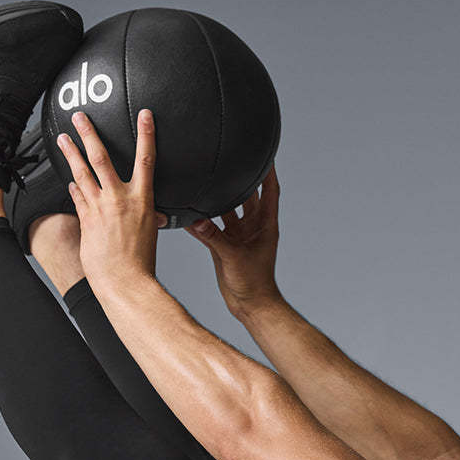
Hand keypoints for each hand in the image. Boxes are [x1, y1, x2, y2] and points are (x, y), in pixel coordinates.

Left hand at [57, 109, 168, 293]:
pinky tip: (68, 180)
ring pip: (81, 173)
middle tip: (80, 117)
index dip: (146, 134)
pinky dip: (73, 187)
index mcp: (142, 200)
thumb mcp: (151, 234)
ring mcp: (100, 208)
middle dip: (90, 134)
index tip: (144, 116)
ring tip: (62, 139)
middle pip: (101, 158)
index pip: (146, 160)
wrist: (124, 282)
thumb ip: (149, 217)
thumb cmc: (140, 263)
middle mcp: (120, 199)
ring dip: (71, 153)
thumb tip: (154, 215)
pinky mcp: (86, 220)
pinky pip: (77, 197)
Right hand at [185, 165, 280, 316]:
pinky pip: (213, 228)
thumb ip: (214, 238)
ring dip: (218, 199)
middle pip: (247, 195)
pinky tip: (190, 213)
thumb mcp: (234, 257)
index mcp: (265, 225)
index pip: (270, 190)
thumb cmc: (254, 284)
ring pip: (227, 209)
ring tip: (206, 182)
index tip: (265, 153)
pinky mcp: (226, 245)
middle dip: (239, 179)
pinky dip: (203, 221)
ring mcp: (239, 235)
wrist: (250, 305)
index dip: (269, 171)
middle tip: (229, 160)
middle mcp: (253, 227)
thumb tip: (197, 221)